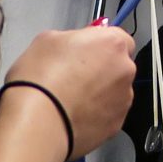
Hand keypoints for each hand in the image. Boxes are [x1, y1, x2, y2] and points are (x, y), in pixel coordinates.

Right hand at [6, 25, 137, 160]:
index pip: (118, 37)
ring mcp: (123, 99)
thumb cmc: (42, 78)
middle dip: (101, 69)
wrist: (39, 120)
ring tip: (70, 98)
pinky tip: (73, 113)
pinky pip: (108, 114)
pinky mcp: (116, 124)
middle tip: (73, 75)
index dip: (100, 44)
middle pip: (118, 65)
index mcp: (112, 43)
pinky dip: (95, 113)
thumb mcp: (48, 39)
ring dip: (99, 92)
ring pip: (115, 91)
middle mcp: (124, 70)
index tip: (86, 50)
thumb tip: (74, 45)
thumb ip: (71, 38)